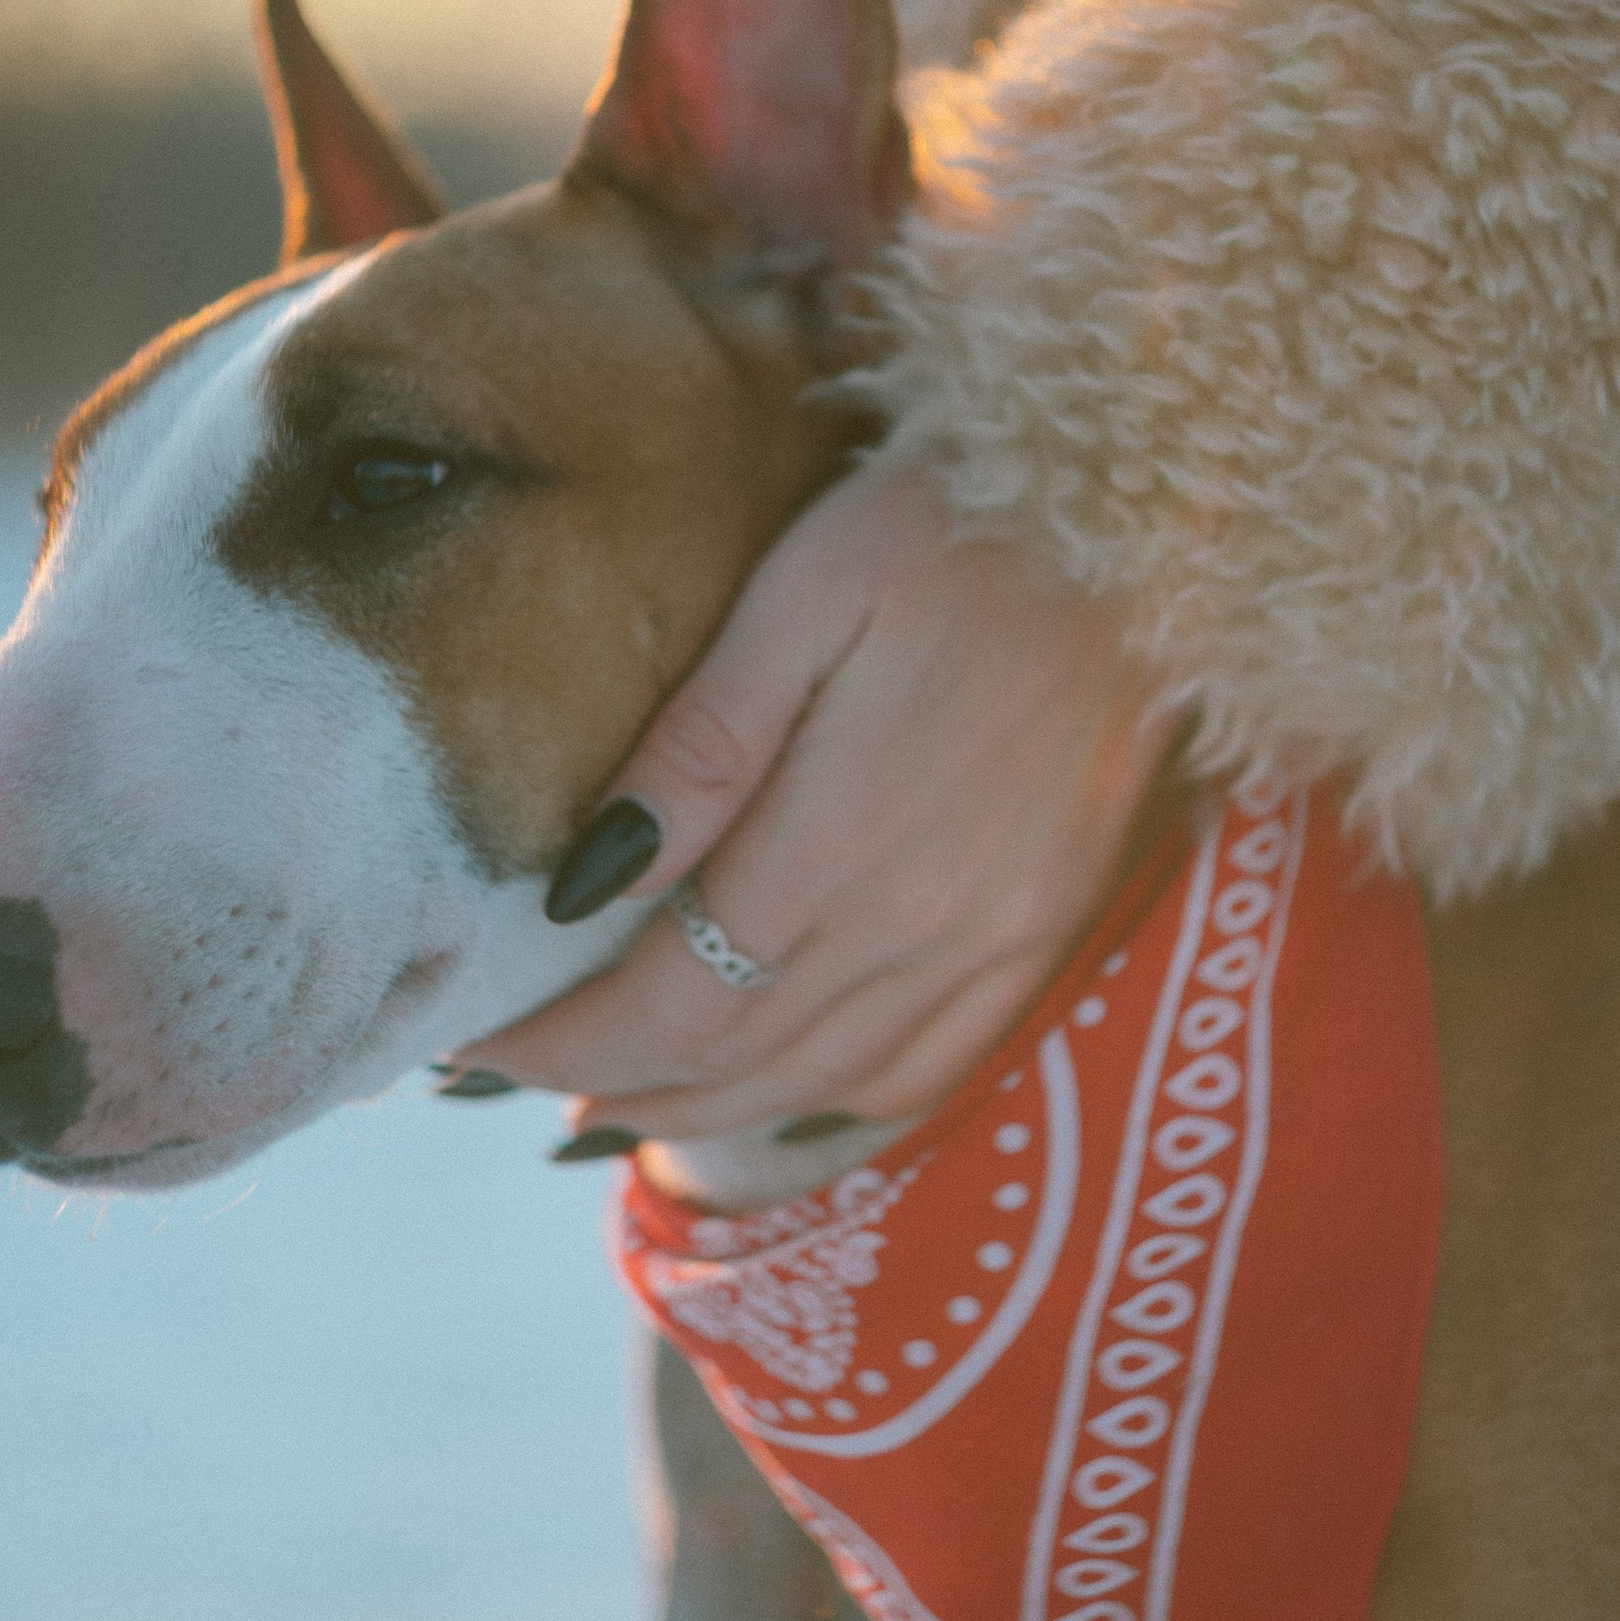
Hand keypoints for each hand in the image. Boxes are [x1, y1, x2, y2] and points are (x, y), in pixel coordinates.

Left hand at [464, 461, 1176, 1141]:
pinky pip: (929, 1067)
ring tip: (608, 1099)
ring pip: (821, 1082)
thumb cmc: (949, 527)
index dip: (559, 1043)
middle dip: (607, 1081)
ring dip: (704, 1108)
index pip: (666, 1002)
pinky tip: (774, 1090)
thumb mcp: (801, 599)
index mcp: (840, 845)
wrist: (1150, 511)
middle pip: (733, 1060)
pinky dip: (832, 1101)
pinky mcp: (1049, 929)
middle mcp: (923, 926)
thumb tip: (582, 889)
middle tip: (509, 1075)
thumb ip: (695, 753)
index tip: (469, 1045)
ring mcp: (999, 941)